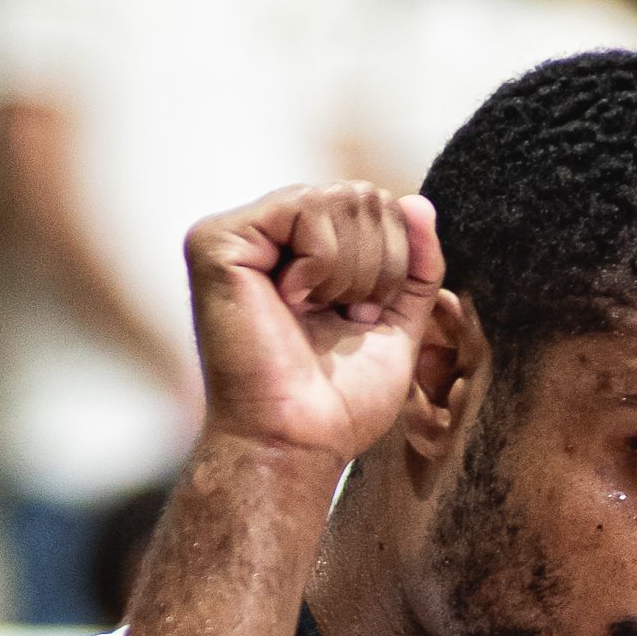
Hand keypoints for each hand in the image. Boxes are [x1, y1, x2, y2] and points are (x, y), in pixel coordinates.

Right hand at [184, 183, 442, 468]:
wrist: (298, 440)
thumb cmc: (339, 402)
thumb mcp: (398, 324)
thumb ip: (414, 265)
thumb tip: (418, 202)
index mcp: (302, 253)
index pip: (374, 207)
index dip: (393, 260)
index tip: (363, 318)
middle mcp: (268, 237)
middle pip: (361, 194)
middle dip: (378, 264)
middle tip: (346, 318)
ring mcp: (239, 235)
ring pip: (338, 196)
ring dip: (352, 270)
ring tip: (321, 314)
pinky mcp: (218, 240)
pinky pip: (305, 206)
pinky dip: (321, 262)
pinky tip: (294, 302)